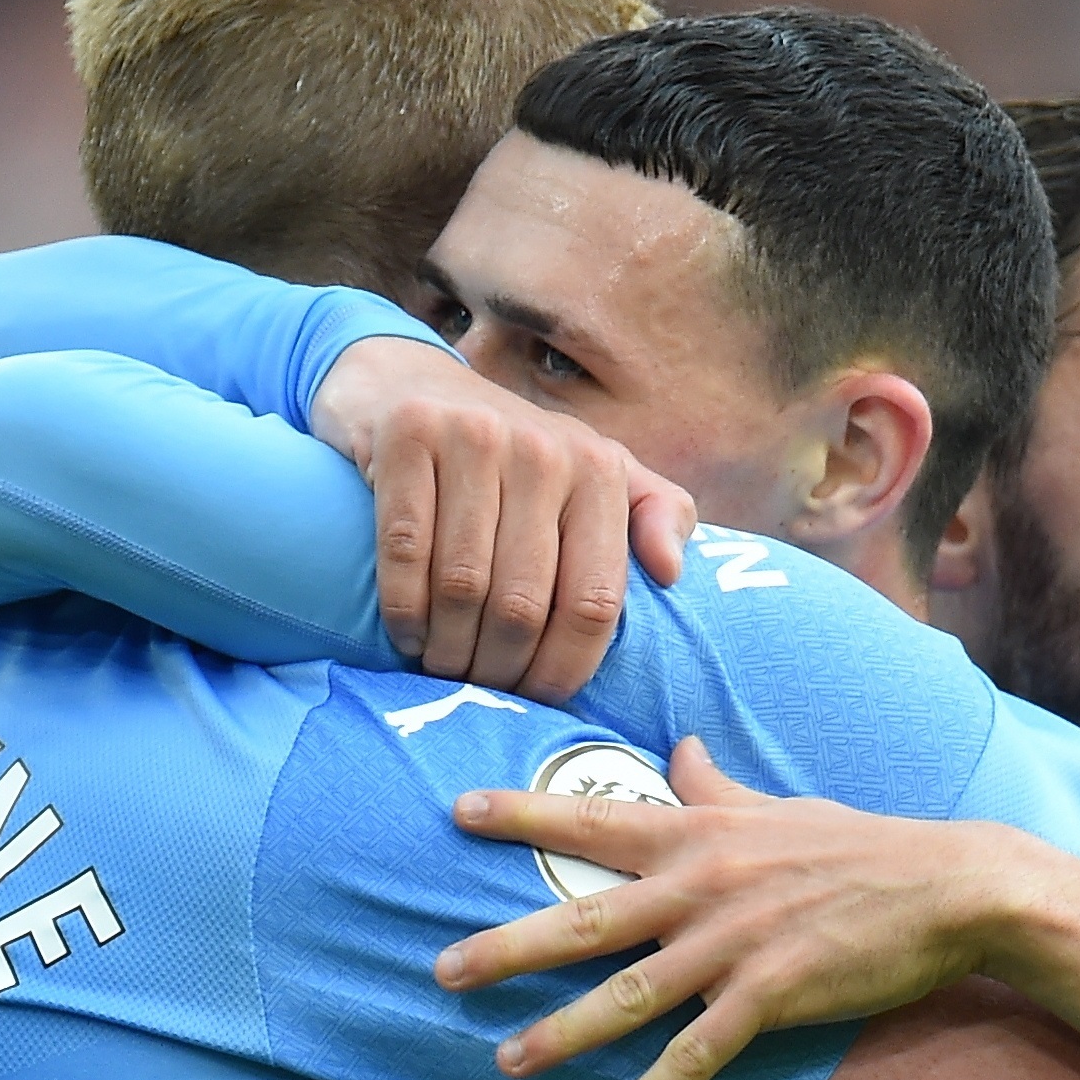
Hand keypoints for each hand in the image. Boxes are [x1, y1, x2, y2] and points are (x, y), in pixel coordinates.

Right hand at [309, 338, 693, 702]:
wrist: (407, 380)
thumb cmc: (510, 448)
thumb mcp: (591, 468)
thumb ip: (651, 511)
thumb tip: (675, 570)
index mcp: (599, 469)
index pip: (595, 600)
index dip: (565, 667)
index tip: (539, 699)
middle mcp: (542, 449)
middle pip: (525, 604)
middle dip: (499, 667)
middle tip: (480, 689)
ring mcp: (472, 437)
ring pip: (463, 585)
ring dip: (448, 648)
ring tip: (442, 667)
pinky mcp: (407, 435)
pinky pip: (405, 550)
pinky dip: (405, 609)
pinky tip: (407, 632)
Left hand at [437, 738, 996, 1079]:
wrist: (948, 888)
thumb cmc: (861, 847)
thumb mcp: (779, 805)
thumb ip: (715, 785)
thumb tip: (677, 747)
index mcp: (700, 833)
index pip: (593, 818)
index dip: (522, 814)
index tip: (458, 813)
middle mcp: (701, 886)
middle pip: (584, 918)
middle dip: (507, 946)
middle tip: (442, 971)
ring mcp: (733, 943)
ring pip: (627, 995)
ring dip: (563, 1033)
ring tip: (508, 1061)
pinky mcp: (772, 994)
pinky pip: (697, 1052)